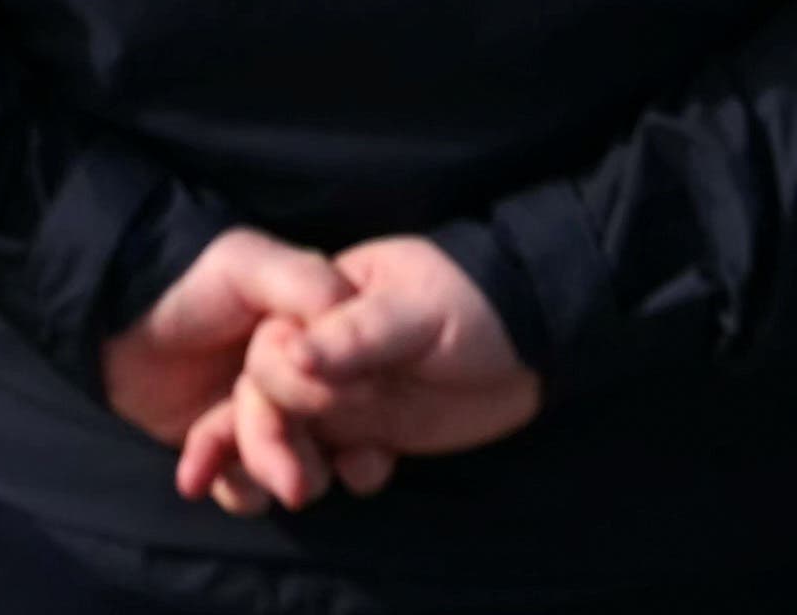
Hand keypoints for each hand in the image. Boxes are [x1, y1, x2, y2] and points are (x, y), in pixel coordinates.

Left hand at [107, 229, 353, 502]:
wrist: (111, 321)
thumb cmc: (187, 282)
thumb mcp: (246, 265)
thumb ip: (304, 283)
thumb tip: (353, 312)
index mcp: (322, 336)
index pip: (356, 382)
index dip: (344, 403)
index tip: (331, 416)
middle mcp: (306, 382)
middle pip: (327, 435)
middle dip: (300, 454)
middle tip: (288, 478)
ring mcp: (269, 419)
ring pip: (295, 469)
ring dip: (263, 474)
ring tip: (217, 465)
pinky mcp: (230, 451)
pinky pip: (249, 489)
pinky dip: (229, 487)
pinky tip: (195, 474)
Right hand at [225, 233, 542, 503]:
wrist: (531, 345)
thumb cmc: (472, 304)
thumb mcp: (417, 310)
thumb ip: (354, 333)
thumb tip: (292, 353)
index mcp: (316, 305)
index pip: (268, 350)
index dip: (280, 387)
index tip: (329, 409)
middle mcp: (319, 351)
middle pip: (265, 400)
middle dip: (267, 442)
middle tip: (296, 486)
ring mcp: (344, 393)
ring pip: (290, 435)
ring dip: (293, 466)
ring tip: (310, 491)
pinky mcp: (372, 430)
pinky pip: (336, 461)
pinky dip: (346, 474)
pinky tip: (373, 473)